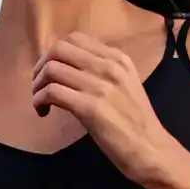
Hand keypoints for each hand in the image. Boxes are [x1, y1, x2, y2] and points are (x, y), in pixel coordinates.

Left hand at [31, 31, 181, 183]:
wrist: (151, 150)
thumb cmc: (136, 122)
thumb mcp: (124, 85)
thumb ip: (101, 72)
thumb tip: (68, 68)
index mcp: (117, 59)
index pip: (74, 39)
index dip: (54, 53)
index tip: (50, 72)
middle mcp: (109, 66)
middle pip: (58, 49)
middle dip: (41, 66)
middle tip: (39, 85)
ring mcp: (100, 86)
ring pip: (51, 69)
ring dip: (37, 85)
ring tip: (41, 101)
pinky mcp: (90, 107)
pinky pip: (52, 92)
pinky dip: (39, 101)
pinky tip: (43, 112)